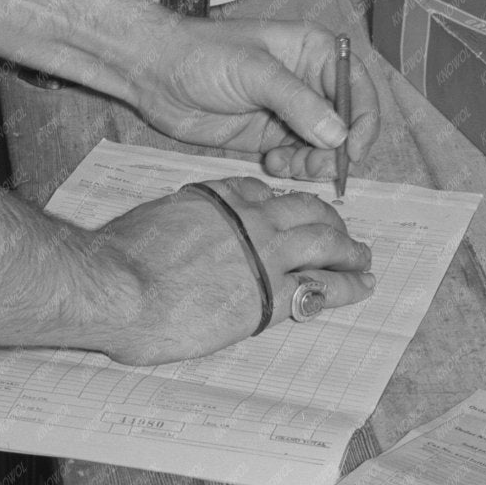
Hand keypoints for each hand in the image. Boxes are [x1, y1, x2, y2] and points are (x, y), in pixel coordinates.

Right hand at [94, 175, 373, 365]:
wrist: (123, 288)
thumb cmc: (121, 259)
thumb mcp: (153, 219)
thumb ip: (176, 222)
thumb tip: (175, 234)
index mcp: (218, 196)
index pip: (259, 190)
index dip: (278, 201)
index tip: (285, 211)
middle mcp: (249, 217)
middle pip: (304, 209)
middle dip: (328, 218)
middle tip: (341, 230)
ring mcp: (266, 254)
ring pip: (325, 241)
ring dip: (350, 249)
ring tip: (364, 257)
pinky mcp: (273, 294)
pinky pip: (324, 286)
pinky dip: (348, 284)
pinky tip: (361, 287)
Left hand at [125, 18, 382, 182]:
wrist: (155, 73)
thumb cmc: (202, 55)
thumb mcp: (254, 72)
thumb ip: (298, 103)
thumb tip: (339, 134)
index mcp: (312, 50)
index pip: (357, 85)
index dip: (364, 119)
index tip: (356, 150)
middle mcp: (307, 80)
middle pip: (346, 121)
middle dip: (337, 148)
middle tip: (315, 166)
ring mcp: (290, 109)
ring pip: (324, 145)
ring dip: (315, 162)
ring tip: (288, 164)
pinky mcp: (270, 134)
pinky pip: (299, 157)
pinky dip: (294, 167)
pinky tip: (271, 162)